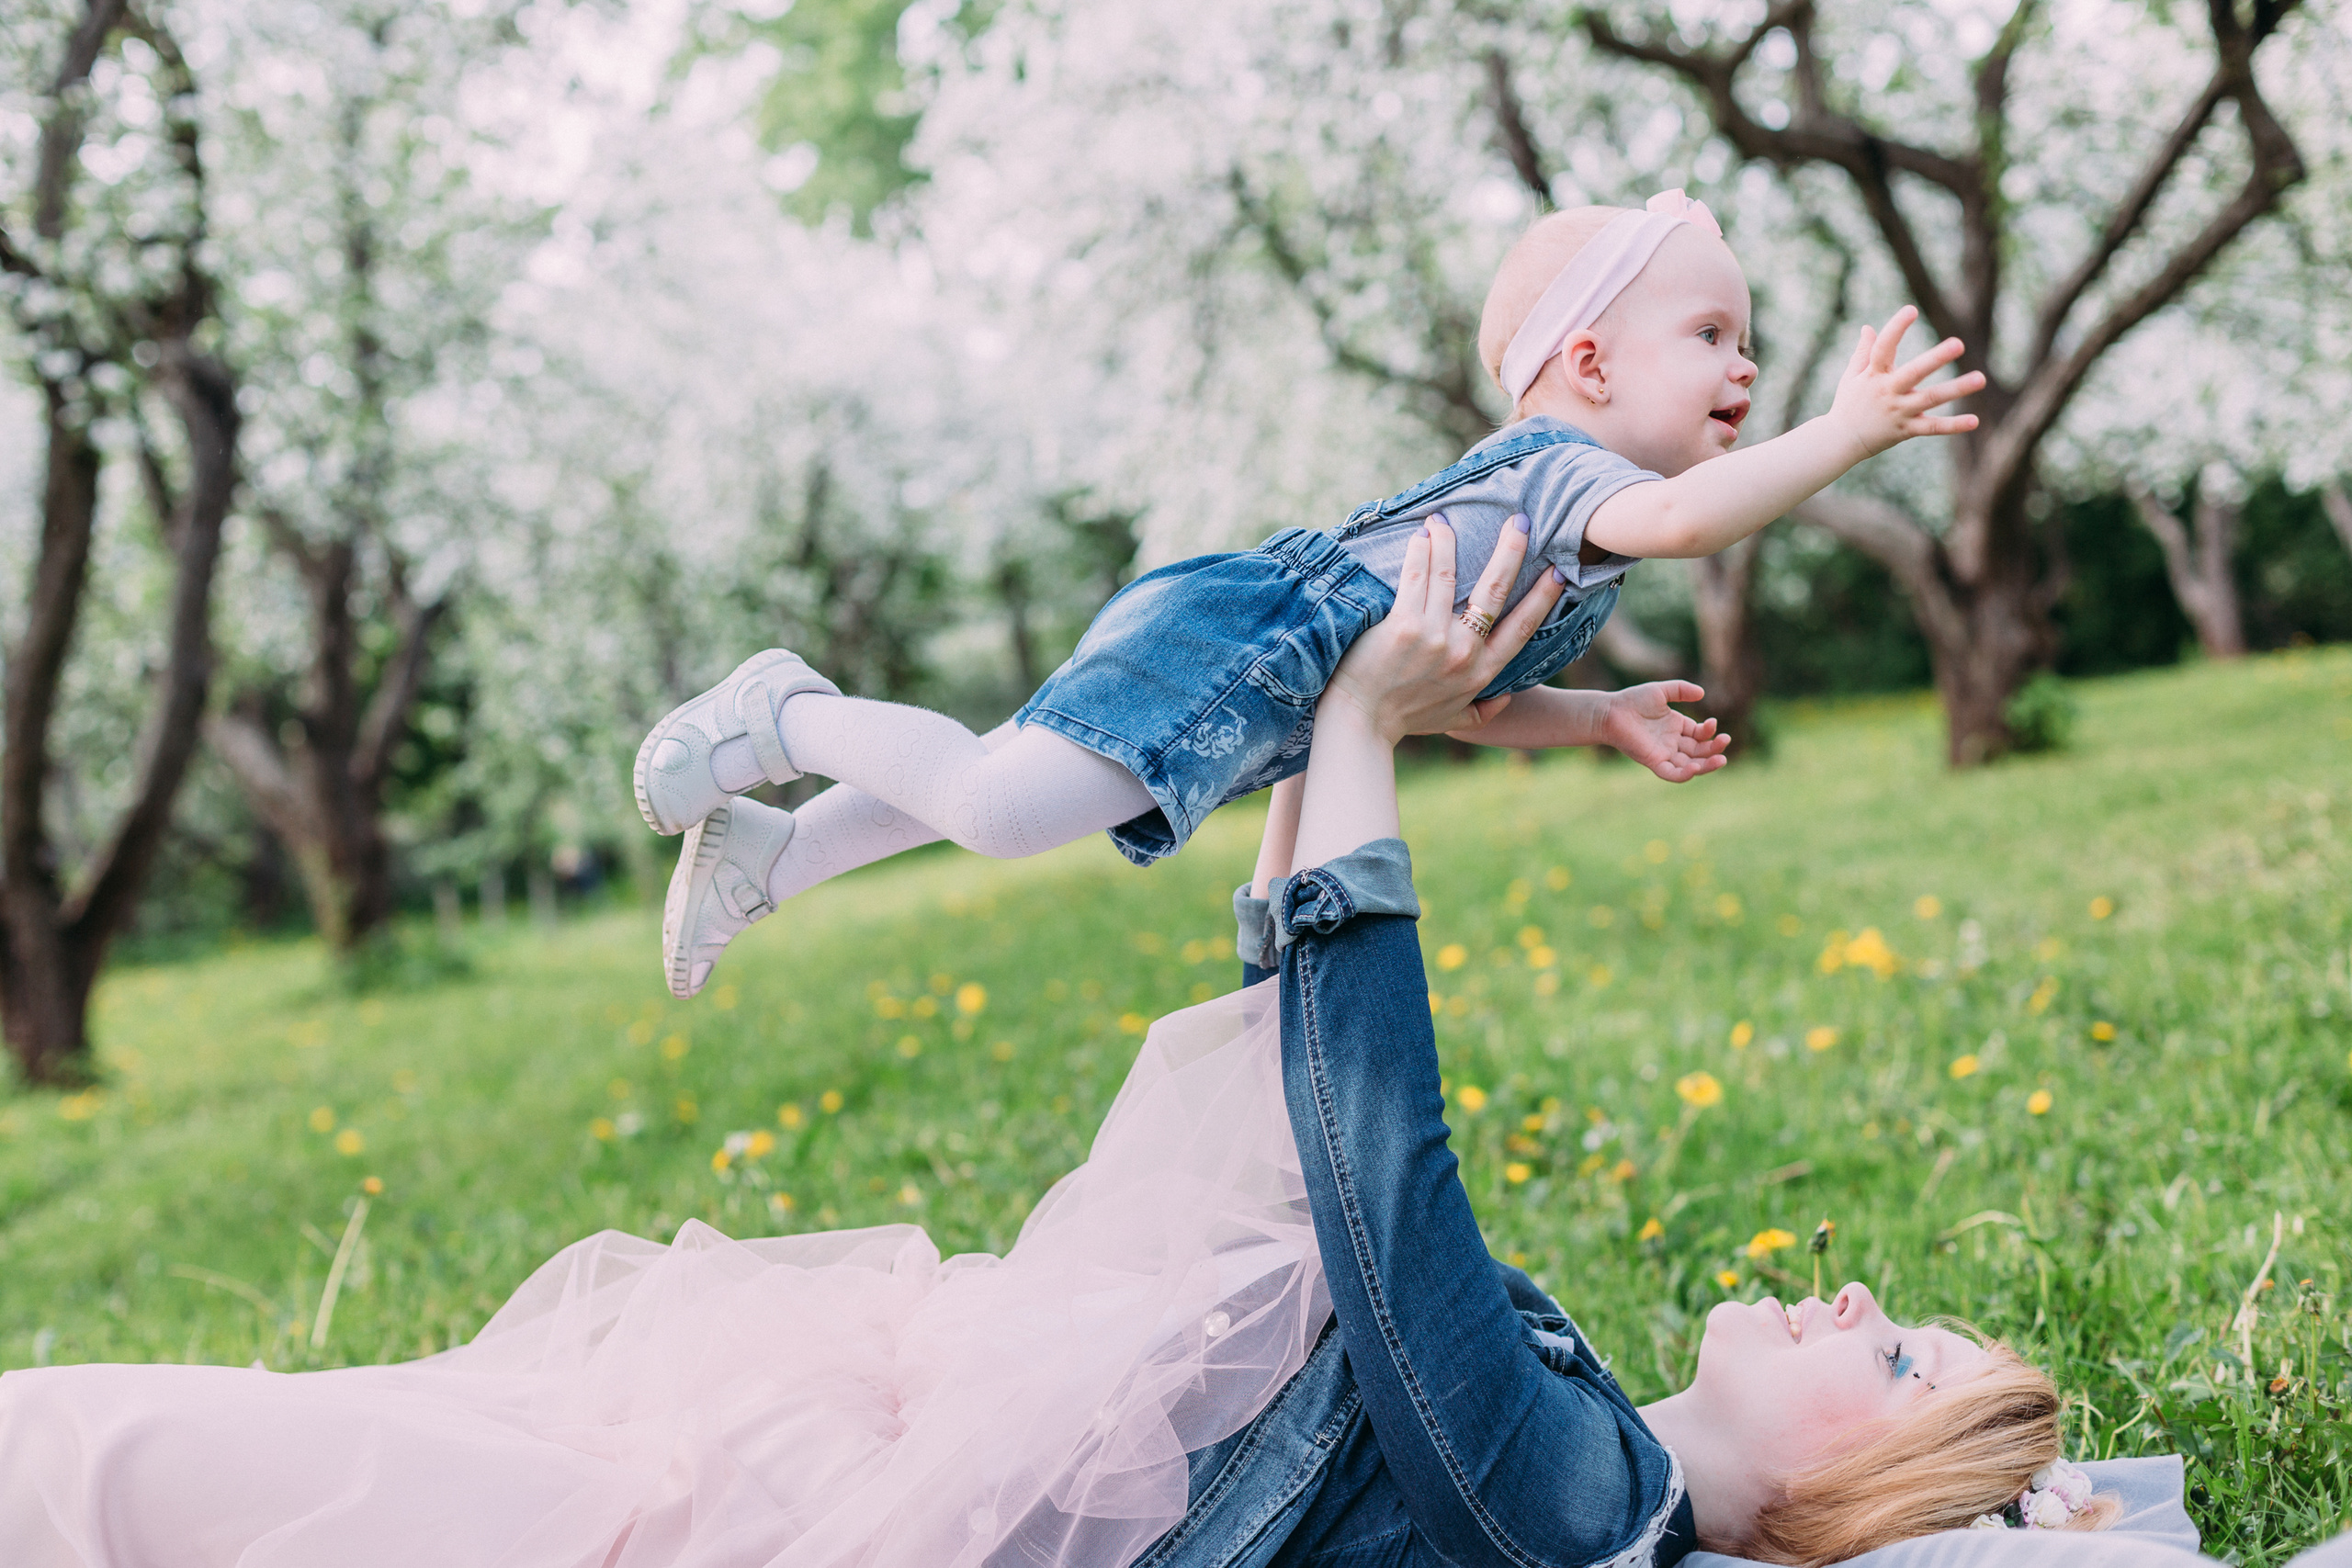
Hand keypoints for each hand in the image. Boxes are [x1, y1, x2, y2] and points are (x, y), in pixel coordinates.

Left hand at [1321, 513, 1566, 744]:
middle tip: (1521, 521)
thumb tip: (1508, 698)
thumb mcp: (1452, 719)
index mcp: (1481, 672)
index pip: (1522, 628)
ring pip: (1450, 575)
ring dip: (1449, 541)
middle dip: (1511, 551)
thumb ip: (1483, 711)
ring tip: (1445, 519)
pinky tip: (1423, 534)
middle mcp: (1463, 652)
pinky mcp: (1404, 626)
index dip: (1543, 598)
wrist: (1360, 722)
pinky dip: (1421, 551)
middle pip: (1495, 591)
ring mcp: (1434, 636)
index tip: (1558, 571)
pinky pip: (1416, 577)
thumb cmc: (1403, 718)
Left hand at [1599, 682, 1729, 781]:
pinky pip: (1671, 774)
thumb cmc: (1633, 700)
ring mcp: (1664, 754)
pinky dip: (1685, 774)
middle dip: (1714, 748)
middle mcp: (1673, 743)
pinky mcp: (1653, 761)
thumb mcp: (1661, 691)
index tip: (1712, 722)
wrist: (1611, 711)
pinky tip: (1696, 768)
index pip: (1700, 734)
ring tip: (1721, 760)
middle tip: (1725, 741)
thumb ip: (1681, 690)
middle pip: (1700, 752)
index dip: (1709, 731)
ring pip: (1691, 765)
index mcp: (1677, 727)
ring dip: (1707, 765)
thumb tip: (1702, 693)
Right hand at [1823, 306, 1986, 460]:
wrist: (1838, 441)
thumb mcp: (1850, 377)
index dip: (1896, 328)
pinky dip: (1953, 426)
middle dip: (1935, 358)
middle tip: (1958, 344)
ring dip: (1956, 389)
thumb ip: (1862, 352)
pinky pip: (1932, 428)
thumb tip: (1868, 328)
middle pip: (1914, 373)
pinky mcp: (1905, 430)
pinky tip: (1974, 421)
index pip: (1884, 348)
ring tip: (1980, 379)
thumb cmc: (1847, 405)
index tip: (1911, 310)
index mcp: (1873, 375)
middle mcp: (1887, 392)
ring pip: (1930, 399)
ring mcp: (1898, 412)